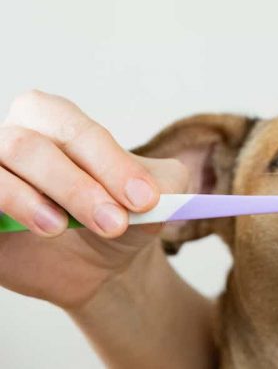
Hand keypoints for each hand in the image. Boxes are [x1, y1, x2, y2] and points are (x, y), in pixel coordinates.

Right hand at [0, 90, 187, 308]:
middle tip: (115, 223)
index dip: (109, 163)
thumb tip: (152, 192)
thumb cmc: (122, 210)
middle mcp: (12, 138)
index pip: (75, 129)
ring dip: (33, 201)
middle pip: (29, 146)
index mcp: (53, 118)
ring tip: (63, 228)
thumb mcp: (158, 193)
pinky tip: (38, 230)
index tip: (145, 199)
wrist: (101, 259)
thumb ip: (162, 184)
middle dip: (76, 186)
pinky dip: (7, 213)